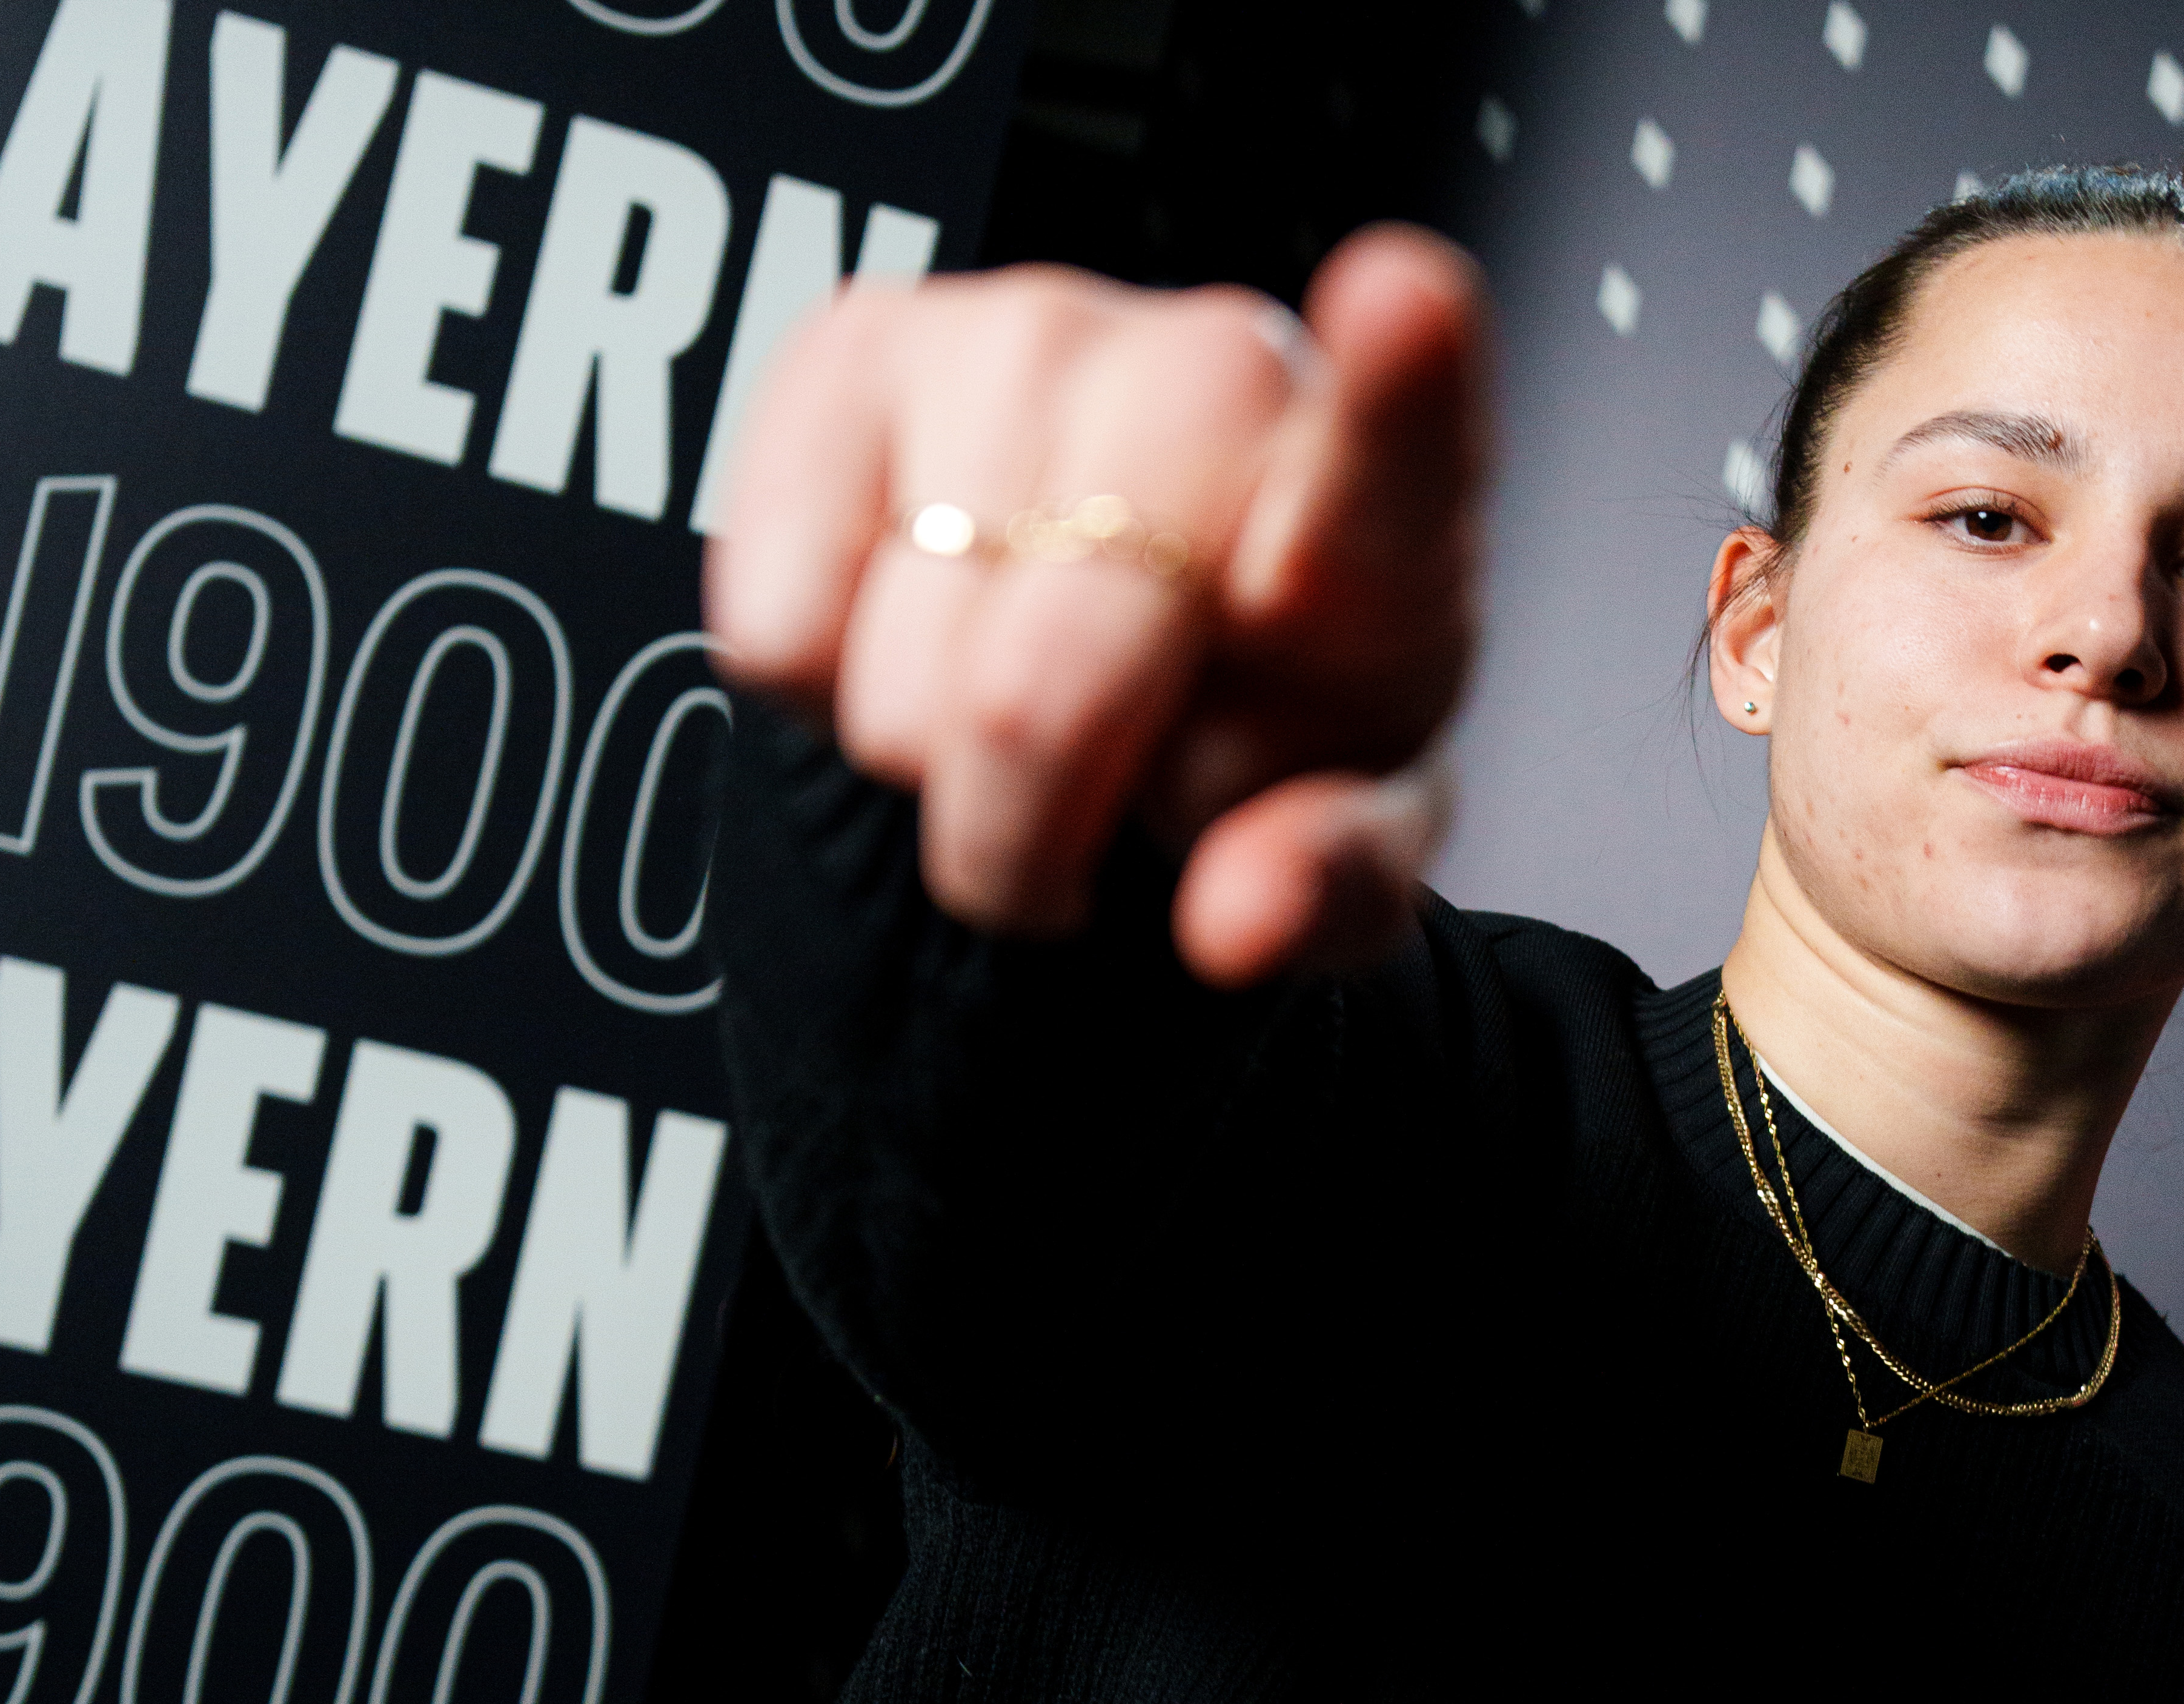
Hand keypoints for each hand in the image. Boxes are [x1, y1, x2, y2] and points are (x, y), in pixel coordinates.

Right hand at [705, 225, 1489, 985]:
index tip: (1403, 302)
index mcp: (1380, 515)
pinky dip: (826, 689)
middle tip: (1074, 839)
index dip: (1399, 382)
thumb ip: (1322, 892)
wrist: (1125, 667)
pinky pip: (780, 618)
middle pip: (1055, 672)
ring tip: (1014, 719)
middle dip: (1029, 826)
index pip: (1394, 451)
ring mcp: (1031, 333)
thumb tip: (1234, 921)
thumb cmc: (1253, 731)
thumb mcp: (1330, 853)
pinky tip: (920, 635)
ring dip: (934, 759)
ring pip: (907, 671)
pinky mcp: (860, 342)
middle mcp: (1215, 378)